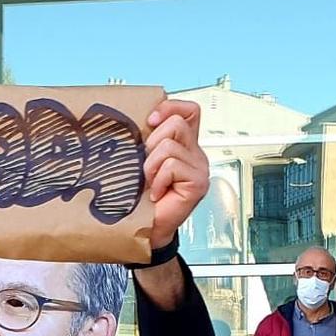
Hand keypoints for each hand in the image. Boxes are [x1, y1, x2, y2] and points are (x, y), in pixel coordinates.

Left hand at [142, 99, 207, 248]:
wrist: (146, 227)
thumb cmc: (141, 196)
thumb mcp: (141, 159)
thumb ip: (147, 139)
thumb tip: (136, 120)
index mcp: (184, 144)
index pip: (188, 110)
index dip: (170, 107)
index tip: (149, 120)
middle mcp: (195, 153)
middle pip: (177, 122)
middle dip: (153, 142)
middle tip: (148, 166)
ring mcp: (199, 168)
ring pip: (170, 145)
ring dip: (152, 165)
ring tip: (151, 182)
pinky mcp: (198, 182)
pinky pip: (172, 166)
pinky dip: (158, 179)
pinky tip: (157, 193)